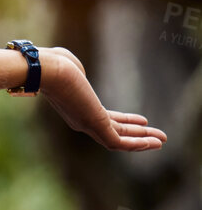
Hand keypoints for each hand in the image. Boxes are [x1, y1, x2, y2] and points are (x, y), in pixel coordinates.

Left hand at [37, 47, 166, 151]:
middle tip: (158, 137)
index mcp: (78, 107)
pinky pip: (118, 142)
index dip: (126, 121)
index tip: (142, 121)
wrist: (47, 69)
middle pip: (115, 131)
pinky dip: (136, 144)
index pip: (106, 119)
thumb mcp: (69, 69)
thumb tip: (78, 73)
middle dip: (137, 133)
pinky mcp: (94, 125)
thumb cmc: (55, 64)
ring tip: (162, 141)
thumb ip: (76, 74)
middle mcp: (82, 120)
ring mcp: (88, 124)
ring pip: (119, 140)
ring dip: (142, 141)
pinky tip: (154, 143)